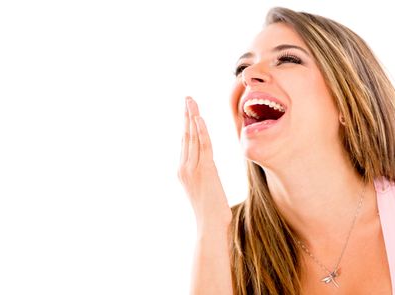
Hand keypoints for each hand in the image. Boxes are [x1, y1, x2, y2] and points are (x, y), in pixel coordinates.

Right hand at [178, 97, 231, 232]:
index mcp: (184, 170)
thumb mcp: (205, 188)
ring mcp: (192, 169)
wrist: (210, 226)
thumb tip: (208, 166)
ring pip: (192, 138)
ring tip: (191, 102)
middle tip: (187, 99)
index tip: (189, 111)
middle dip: (187, 115)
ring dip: (192, 117)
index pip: (186, 142)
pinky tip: (199, 119)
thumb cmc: (211, 211)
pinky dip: (200, 131)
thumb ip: (204, 174)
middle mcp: (184, 167)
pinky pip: (202, 146)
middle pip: (186, 136)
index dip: (188, 125)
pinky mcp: (204, 170)